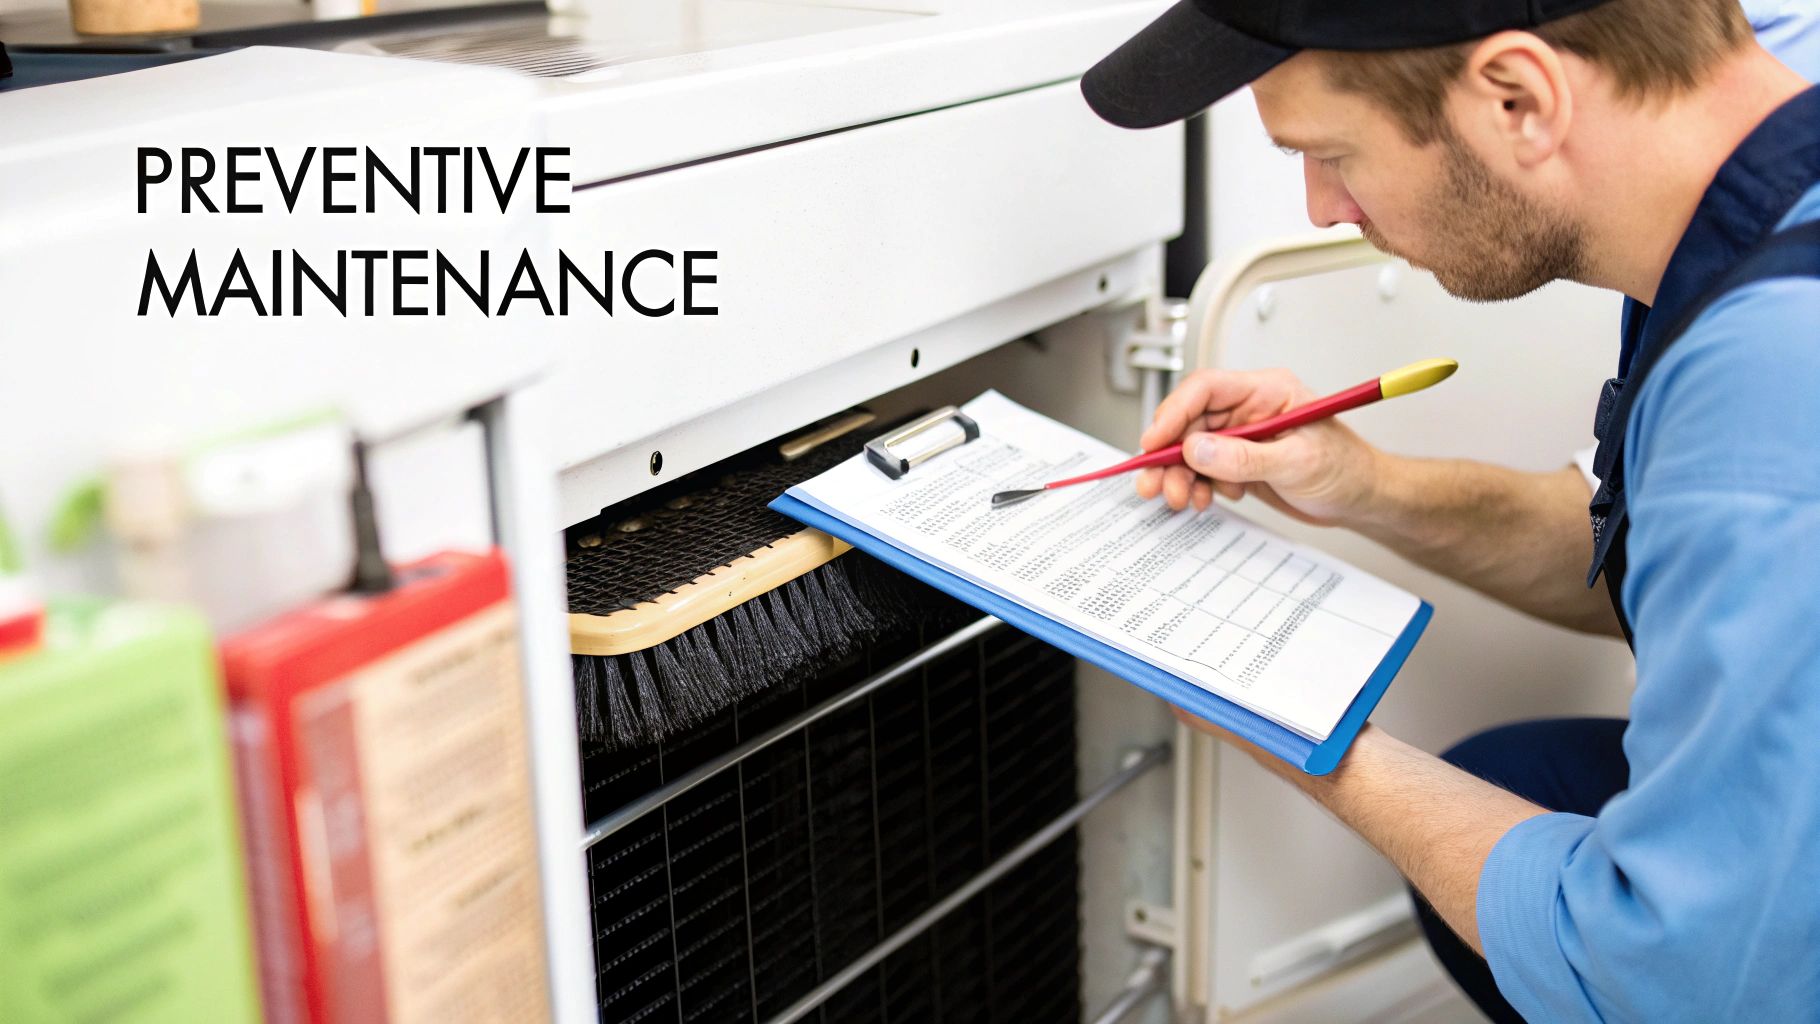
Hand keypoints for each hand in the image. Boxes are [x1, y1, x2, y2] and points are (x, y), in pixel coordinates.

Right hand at [1137, 368, 1384, 527]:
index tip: (1154, 442)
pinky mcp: (1239, 462)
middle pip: (1190, 422)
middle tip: (1156, 482)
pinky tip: (1204, 499)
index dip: (1174, 412)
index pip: (1207, 389)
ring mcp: (1242, 437)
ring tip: (1179, 497)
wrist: (1362, 499)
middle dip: (1169, 454)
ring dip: (1179, 475)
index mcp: (1267, 392)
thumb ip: (1245, 457)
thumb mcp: (1298, 462)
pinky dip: (1196, 486)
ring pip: (1191, 450)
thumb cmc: (1347, 469)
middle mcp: (1250, 410)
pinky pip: (1203, 470)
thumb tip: (1198, 450)